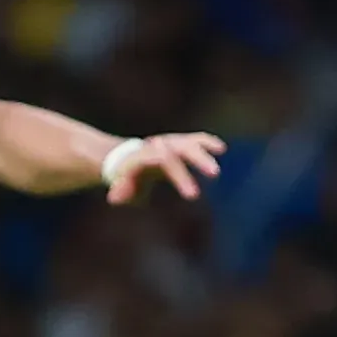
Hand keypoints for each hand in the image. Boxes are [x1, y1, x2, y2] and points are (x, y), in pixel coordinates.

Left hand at [101, 131, 225, 202]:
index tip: (194, 194)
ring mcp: (168, 143)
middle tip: (215, 173)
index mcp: (144, 158)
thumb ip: (121, 191)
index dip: (181, 177)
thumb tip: (114, 197)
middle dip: (198, 159)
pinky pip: (193, 139)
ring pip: (187, 142)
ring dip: (204, 149)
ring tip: (221, 151)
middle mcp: (157, 147)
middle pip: (179, 149)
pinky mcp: (178, 143)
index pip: (164, 163)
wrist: (123, 159)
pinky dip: (205, 141)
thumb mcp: (121, 187)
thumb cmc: (125, 180)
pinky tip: (220, 148)